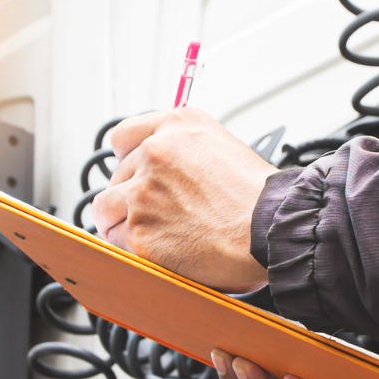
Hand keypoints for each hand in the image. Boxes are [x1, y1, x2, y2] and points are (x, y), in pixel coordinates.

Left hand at [90, 108, 274, 292]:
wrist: (272, 230)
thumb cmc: (260, 199)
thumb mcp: (225, 148)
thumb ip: (188, 152)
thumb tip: (170, 171)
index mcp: (178, 127)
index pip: (124, 137)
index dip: (128, 160)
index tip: (134, 174)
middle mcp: (155, 153)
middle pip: (116, 176)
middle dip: (133, 197)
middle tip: (160, 215)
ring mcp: (142, 193)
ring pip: (106, 208)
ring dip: (123, 222)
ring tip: (153, 234)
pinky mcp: (138, 233)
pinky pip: (116, 241)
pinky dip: (133, 249)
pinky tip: (159, 251)